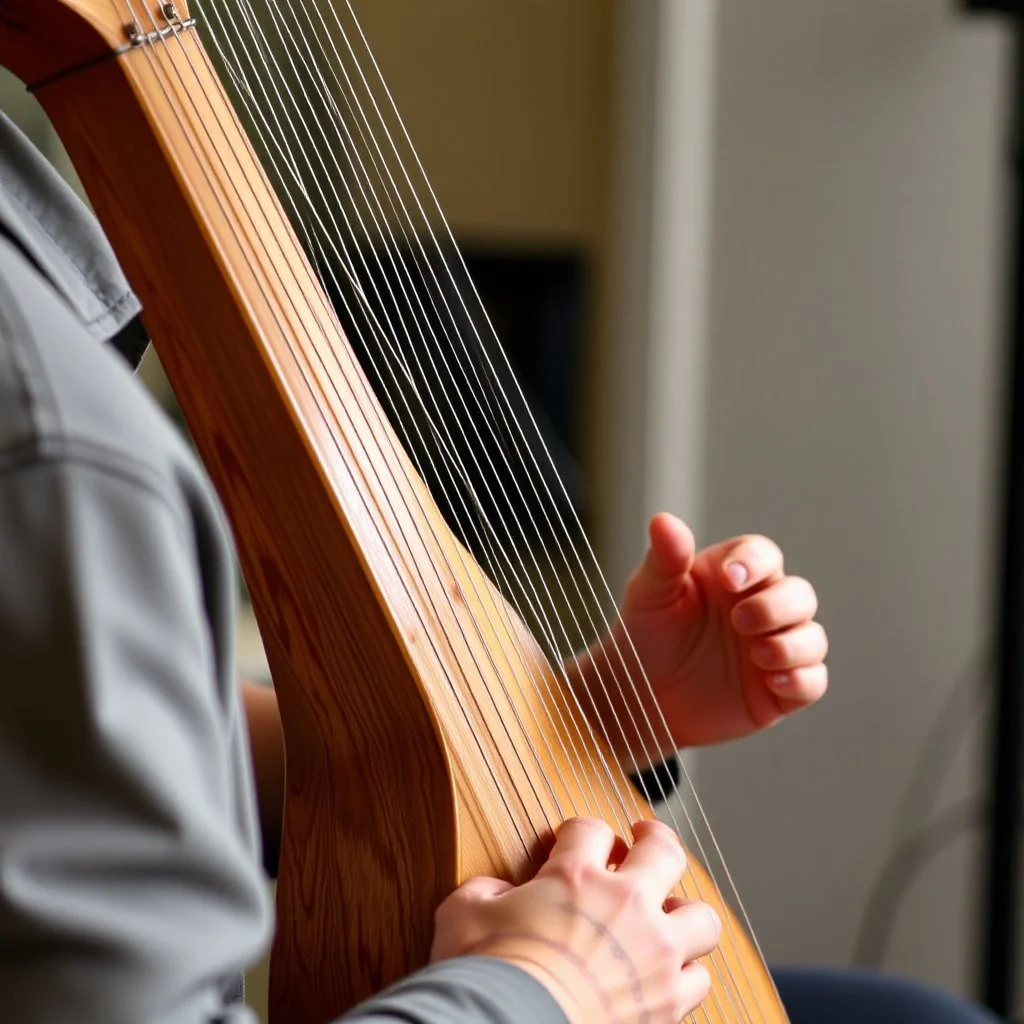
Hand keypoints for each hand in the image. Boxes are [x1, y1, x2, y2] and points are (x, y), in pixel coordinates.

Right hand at [430, 817, 719, 1023]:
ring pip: (701, 919)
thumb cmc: (483, 974)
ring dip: (684, 916)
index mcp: (575, 876)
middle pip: (666, 852)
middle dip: (655, 841)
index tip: (573, 843)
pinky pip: (698, 982)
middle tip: (644, 841)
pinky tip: (664, 976)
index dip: (580, 832)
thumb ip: (485, 891)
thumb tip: (498, 893)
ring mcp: (653, 956)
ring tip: (666, 919)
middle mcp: (625, 907)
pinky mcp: (666, 1006)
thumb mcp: (462, 914)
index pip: (591, 829)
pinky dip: (684, 976)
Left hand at [576, 513, 827, 753]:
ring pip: (812, 637)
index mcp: (733, 576)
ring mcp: (773, 649)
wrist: (638, 697)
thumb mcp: (649, 595)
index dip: (754, 562)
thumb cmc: (645, 636)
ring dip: (794, 644)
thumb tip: (663, 520)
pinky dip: (802, 680)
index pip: (763, 555)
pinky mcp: (779, 692)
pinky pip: (812, 683)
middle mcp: (760, 608)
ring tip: (758, 655)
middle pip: (798, 594)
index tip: (730, 578)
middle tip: (740, 620)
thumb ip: (664, 560)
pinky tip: (775, 682)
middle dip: (777, 605)